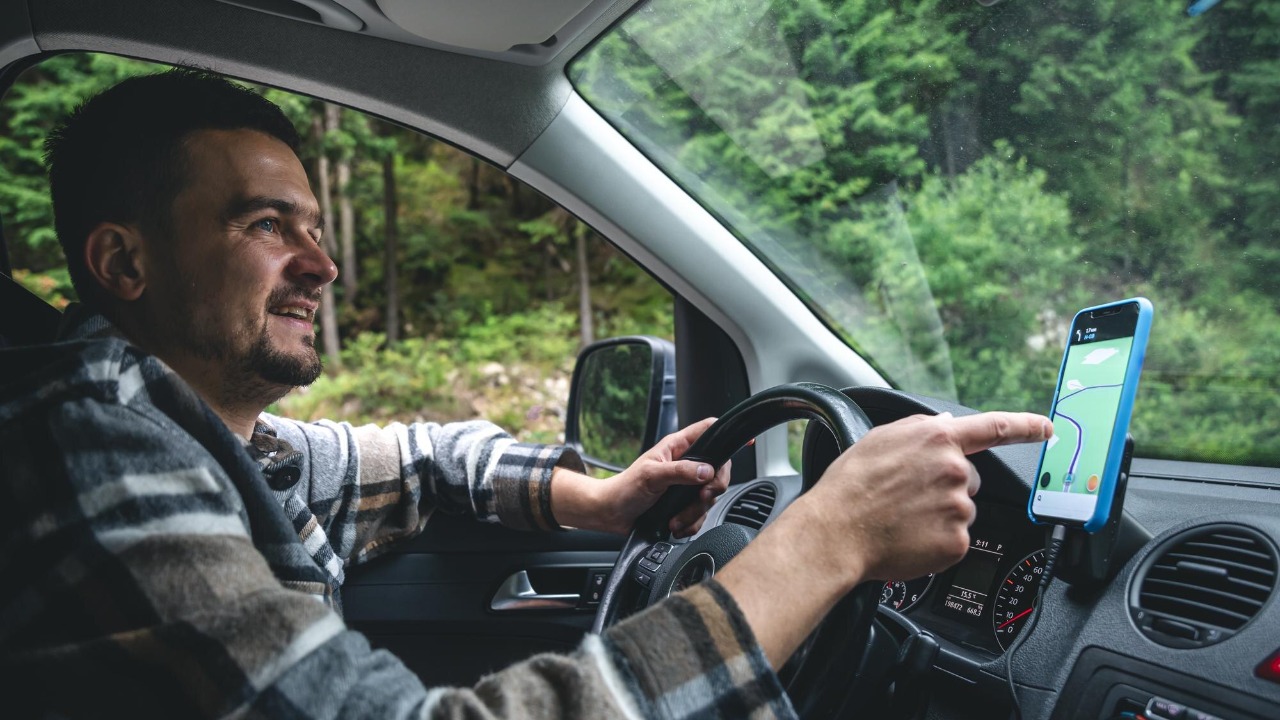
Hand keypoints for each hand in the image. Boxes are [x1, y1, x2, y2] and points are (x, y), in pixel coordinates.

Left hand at [550, 417, 730, 536]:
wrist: (611, 514)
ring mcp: (686, 486)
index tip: (746, 442)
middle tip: (702, 498)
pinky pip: (701, 515)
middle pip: (718, 470)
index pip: (708, 431)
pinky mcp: (684, 506)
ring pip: (710, 497)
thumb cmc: (624, 488)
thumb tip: (706, 471)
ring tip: (676, 518)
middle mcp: (686, 464)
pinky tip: (676, 525)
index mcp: (678, 447)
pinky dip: (691, 524)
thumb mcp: (651, 476)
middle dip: (713, 488)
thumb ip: (680, 471)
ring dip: (696, 512)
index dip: (727, 433)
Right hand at [799, 411, 1054, 585]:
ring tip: (902, 518)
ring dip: (939, 515)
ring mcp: (959, 507)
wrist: (835, 532)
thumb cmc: (849, 486)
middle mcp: (954, 470)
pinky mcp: (957, 541)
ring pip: (962, 511)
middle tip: (908, 497)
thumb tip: (947, 424)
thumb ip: (920, 428)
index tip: (1047, 428)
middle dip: (946, 487)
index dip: (1026, 426)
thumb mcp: (879, 439)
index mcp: (937, 439)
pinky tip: (909, 536)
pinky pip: (955, 539)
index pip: (994, 427)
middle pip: (969, 479)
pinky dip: (935, 541)